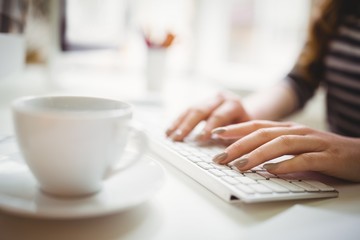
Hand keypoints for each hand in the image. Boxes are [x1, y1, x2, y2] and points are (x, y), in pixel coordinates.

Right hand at [166, 91, 250, 141]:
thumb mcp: (244, 133)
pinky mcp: (201, 103)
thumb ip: (233, 139)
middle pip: (201, 110)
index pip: (219, 115)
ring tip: (169, 136)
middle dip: (188, 126)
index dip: (208, 127)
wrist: (245, 114)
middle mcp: (220, 98)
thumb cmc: (246, 128)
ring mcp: (209, 99)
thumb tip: (221, 154)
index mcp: (234, 104)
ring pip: (190, 109)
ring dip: (178, 124)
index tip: (199, 139)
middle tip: (179, 138)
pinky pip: (186, 111)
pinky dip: (177, 122)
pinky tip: (169, 131)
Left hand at [212, 120, 359, 181]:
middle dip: (238, 144)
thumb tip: (247, 157)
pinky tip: (272, 171)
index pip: (256, 125)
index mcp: (287, 128)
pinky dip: (286, 164)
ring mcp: (312, 141)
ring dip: (257, 154)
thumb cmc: (323, 151)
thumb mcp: (295, 147)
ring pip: (280, 143)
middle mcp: (297, 131)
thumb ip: (274, 149)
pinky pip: (304, 159)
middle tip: (220, 157)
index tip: (214, 134)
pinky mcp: (327, 155)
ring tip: (240, 165)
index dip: (235, 129)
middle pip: (263, 133)